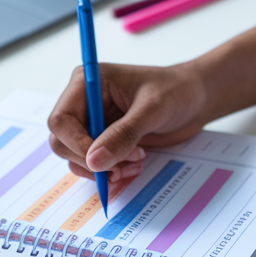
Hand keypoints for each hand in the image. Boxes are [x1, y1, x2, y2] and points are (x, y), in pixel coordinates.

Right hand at [48, 62, 210, 183]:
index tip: (103, 161)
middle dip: (92, 160)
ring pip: (76, 158)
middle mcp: (84, 103)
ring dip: (103, 170)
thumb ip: (123, 134)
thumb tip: (94, 160)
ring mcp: (93, 123)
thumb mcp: (152, 109)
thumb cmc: (176, 91)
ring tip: (135, 164)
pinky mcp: (103, 140)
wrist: (194, 98)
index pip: (61, 120)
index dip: (77, 145)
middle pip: (62, 143)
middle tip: (125, 164)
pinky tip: (133, 166)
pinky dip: (109, 172)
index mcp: (87, 83)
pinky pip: (93, 165)